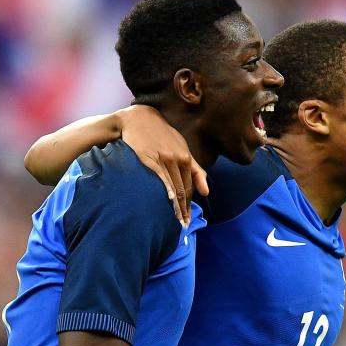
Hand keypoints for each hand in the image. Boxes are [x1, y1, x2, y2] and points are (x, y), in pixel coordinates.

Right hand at [117, 105, 209, 225]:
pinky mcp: (149, 158)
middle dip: (184, 210)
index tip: (187, 220)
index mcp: (186, 158)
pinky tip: (167, 202)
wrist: (138, 119)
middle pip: (183, 190)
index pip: (189, 188)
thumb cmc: (161, 135)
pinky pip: (159, 178)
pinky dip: (165, 190)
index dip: (189, 205)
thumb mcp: (182, 148)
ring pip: (172, 187)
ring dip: (175, 206)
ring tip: (175, 221)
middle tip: (183, 226)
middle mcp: (178, 159)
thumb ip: (196, 169)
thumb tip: (206, 192)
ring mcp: (164, 159)